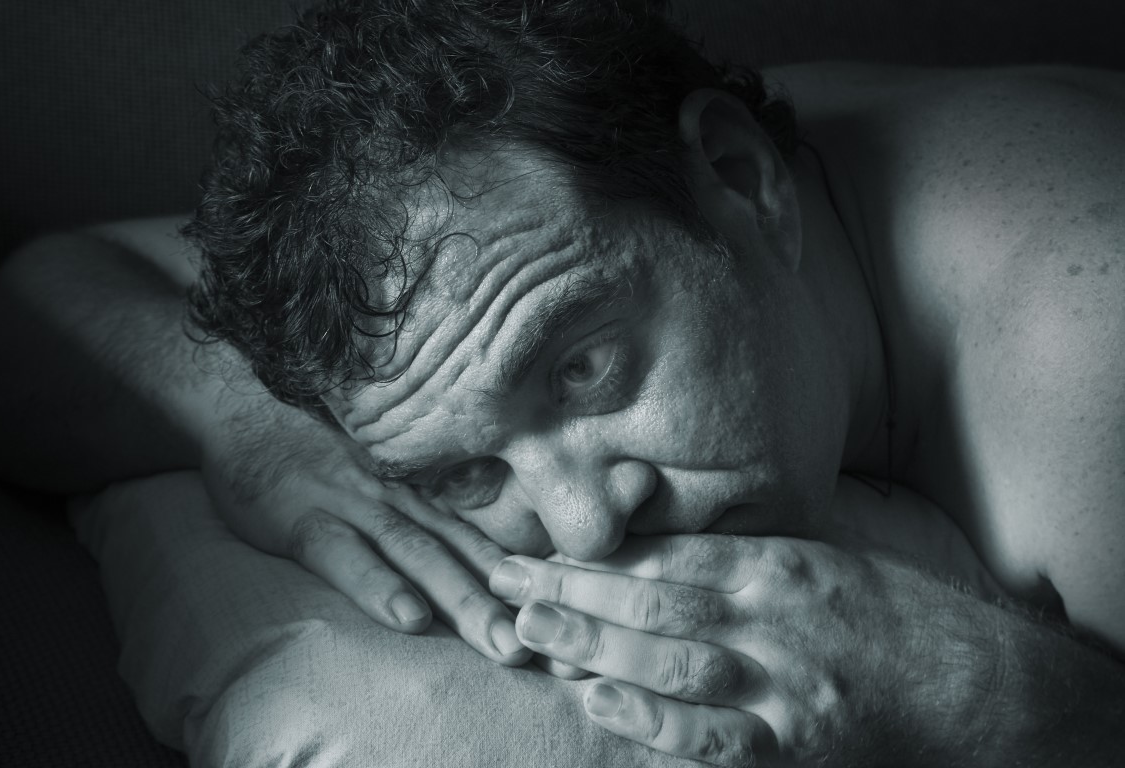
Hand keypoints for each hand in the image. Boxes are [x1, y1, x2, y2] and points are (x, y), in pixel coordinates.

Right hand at [200, 399, 530, 665]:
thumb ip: (412, 519)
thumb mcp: (372, 485)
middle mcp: (396, 498)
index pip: (476, 540)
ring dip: (461, 598)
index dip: (517, 579)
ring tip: (497, 640)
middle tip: (539, 647)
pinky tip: (407, 615)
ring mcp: (353, 504)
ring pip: (416, 554)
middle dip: (502, 603)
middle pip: (458, 553)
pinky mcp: (304, 517)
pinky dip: (378, 585)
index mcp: (414, 497)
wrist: (245, 416)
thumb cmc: (314, 464)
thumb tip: (463, 561)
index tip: (557, 616)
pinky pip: (345, 555)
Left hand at [490, 534, 997, 765]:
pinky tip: (597, 701)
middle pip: (655, 600)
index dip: (597, 555)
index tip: (541, 552)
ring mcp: (785, 683)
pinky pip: (710, 735)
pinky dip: (648, 721)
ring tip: (531, 630)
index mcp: (783, 565)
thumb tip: (658, 552)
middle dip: (575, 590)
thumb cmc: (896, 619)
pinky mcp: (794, 744)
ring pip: (671, 661)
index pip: (669, 555)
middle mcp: (778, 616)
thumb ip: (746, 558)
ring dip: (593, 645)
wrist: (981, 690)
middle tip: (508, 582)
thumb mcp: (825, 563)